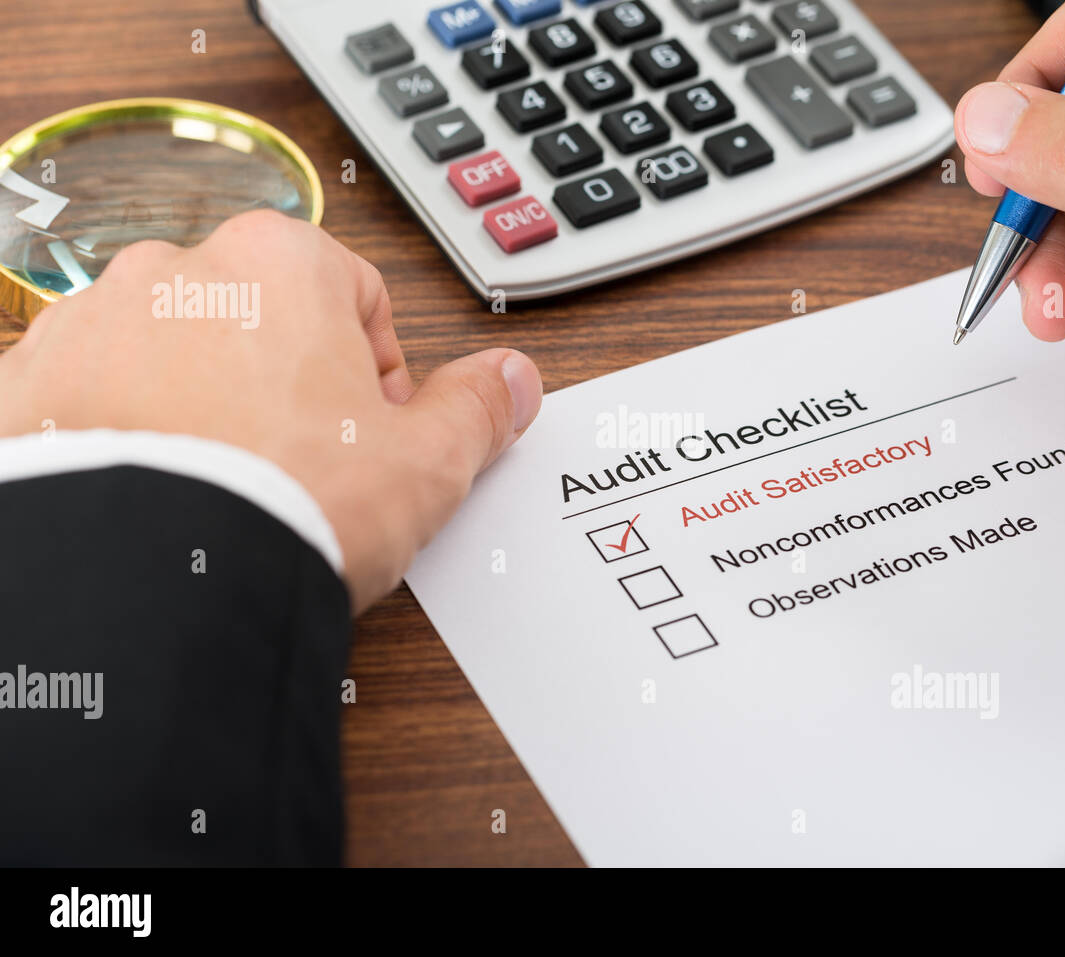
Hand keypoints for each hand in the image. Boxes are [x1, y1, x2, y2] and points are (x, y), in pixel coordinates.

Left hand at [0, 210, 542, 609]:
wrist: (153, 577)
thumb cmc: (287, 503)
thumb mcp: (425, 463)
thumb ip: (476, 409)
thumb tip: (512, 380)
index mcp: (281, 262)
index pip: (358, 300)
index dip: (380, 377)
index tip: (371, 434)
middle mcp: (178, 269)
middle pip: (263, 320)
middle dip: (289, 385)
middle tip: (304, 466)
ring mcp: (93, 322)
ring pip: (176, 354)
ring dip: (206, 403)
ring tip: (227, 487)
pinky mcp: (30, 382)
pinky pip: (96, 395)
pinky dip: (127, 433)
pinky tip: (160, 493)